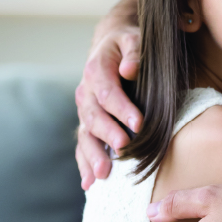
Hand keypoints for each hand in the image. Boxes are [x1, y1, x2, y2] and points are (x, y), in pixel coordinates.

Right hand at [75, 0, 143, 189]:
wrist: (112, 45)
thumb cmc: (128, 43)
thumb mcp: (133, 38)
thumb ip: (134, 51)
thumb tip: (130, 68)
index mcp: (96, 70)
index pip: (108, 92)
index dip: (122, 109)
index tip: (139, 123)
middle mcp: (85, 92)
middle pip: (93, 117)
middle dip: (108, 134)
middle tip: (124, 148)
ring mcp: (84, 109)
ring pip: (85, 134)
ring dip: (93, 155)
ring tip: (104, 175)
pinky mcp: (87, 122)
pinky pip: (83, 144)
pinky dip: (85, 163)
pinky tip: (89, 183)